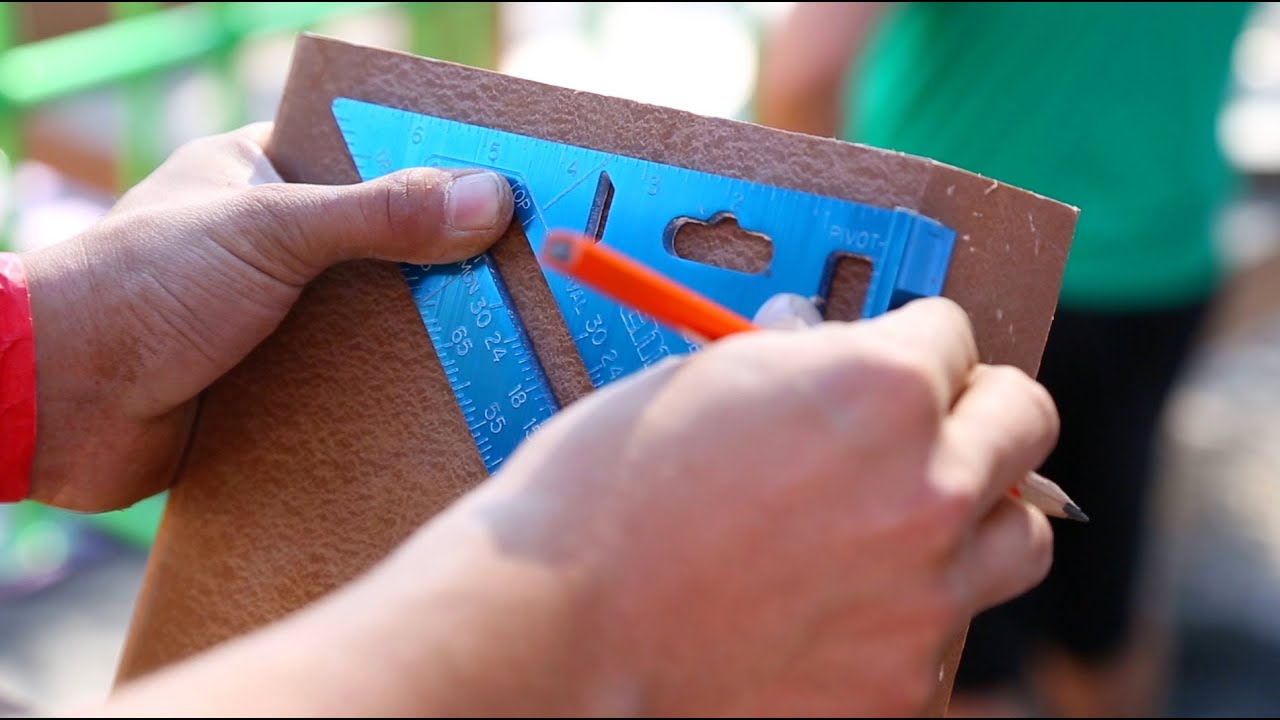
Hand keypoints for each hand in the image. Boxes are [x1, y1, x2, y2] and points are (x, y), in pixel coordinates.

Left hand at [23, 123, 512, 510]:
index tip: (509, 189)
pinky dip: (387, 391)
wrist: (55, 404)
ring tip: (501, 345)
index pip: (368, 154)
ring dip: (420, 336)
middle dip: (443, 264)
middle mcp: (272, 242)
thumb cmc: (144, 287)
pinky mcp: (272, 382)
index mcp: (262, 174)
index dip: (436, 168)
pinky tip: (445, 402)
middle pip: (382, 244)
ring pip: (372, 317)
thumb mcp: (270, 233)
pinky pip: (348, 380)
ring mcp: (273, 314)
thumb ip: (379, 215)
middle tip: (522, 279)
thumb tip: (491, 198)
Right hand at [327, 297, 1056, 715]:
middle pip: (1024, 421)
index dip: (914, 341)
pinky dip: (913, 611)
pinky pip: (948, 633)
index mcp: (881, 388)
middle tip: (928, 425)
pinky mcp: (903, 686)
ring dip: (976, 515)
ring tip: (903, 524)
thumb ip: (790, 361)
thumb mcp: (696, 383)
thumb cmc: (600, 499)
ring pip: (1017, 538)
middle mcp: (929, 489)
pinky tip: (841, 608)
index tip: (892, 358)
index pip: (956, 333)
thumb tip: (818, 341)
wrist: (555, 633)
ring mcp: (927, 600)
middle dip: (978, 410)